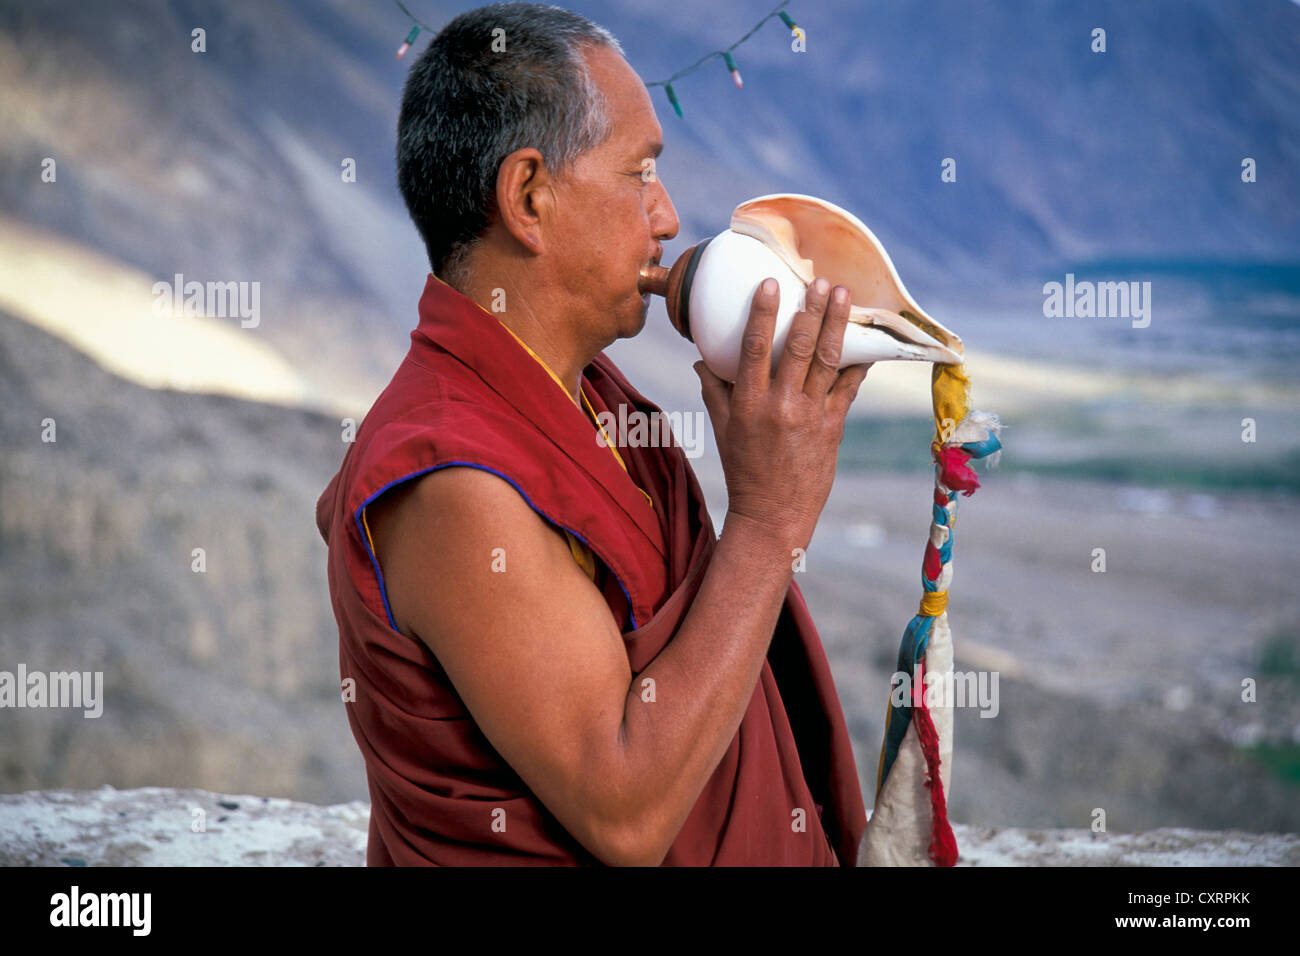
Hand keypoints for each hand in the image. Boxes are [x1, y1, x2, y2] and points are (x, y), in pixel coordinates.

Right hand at [695, 276, 870, 549]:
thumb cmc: (744, 470)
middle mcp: (780, 406)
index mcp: (748, 404)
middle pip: (797, 348)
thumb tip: (701, 358)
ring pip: (826, 361)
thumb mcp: (723, 429)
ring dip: (836, 325)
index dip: (762, 313)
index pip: (753, 348)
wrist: (774, 515)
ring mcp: (810, 416)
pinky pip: (848, 388)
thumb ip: (714, 391)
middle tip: (819, 281)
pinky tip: (868, 340)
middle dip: (809, 310)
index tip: (770, 284)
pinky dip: (858, 362)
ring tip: (844, 295)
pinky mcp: (833, 427)